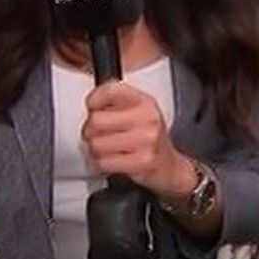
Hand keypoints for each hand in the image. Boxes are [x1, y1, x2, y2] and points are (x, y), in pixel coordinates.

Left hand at [81, 82, 191, 196]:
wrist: (169, 167)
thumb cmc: (150, 139)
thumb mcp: (140, 112)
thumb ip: (116, 103)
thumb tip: (91, 105)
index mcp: (145, 102)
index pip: (110, 91)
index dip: (94, 99)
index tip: (92, 107)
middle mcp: (147, 118)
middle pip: (97, 120)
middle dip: (90, 131)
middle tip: (97, 134)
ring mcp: (146, 140)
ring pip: (97, 144)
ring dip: (95, 150)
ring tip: (106, 149)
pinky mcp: (142, 162)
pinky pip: (104, 162)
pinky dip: (102, 164)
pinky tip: (112, 160)